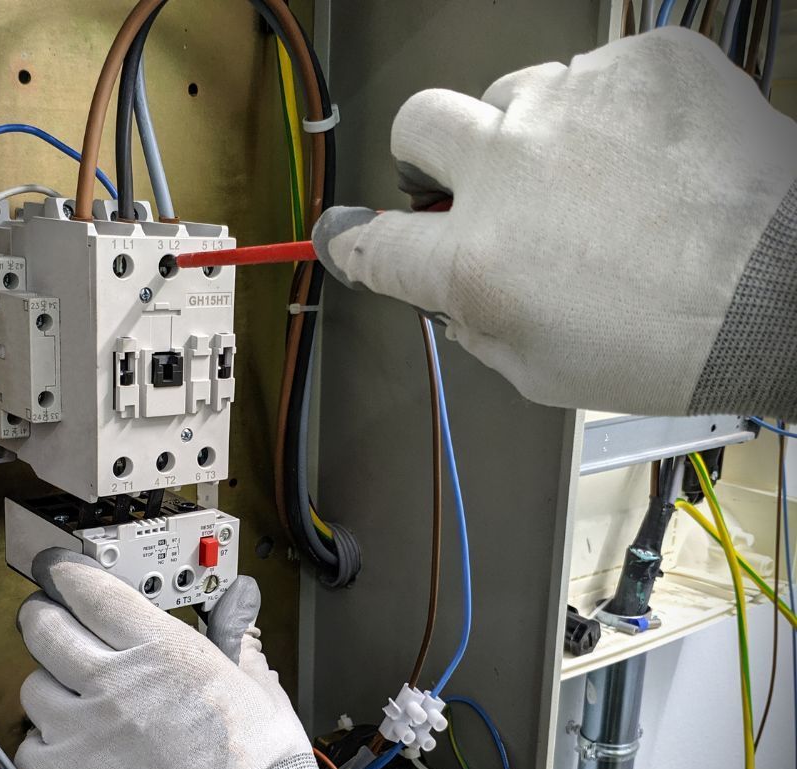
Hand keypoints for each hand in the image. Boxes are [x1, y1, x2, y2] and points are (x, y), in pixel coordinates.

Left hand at [14, 551, 321, 768]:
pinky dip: (46, 747)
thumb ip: (235, 636)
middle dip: (43, 619)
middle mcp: (111, 679)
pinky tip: (75, 755)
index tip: (58, 572)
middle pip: (42, 627)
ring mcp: (80, 729)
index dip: (64, 574)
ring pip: (32, 687)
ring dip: (50, 689)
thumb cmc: (257, 766)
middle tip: (54, 626)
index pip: (87, 589)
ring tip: (77, 706)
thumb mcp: (256, 684)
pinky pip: (30, 746)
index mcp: (160, 647)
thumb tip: (239, 602)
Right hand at [313, 28, 796, 417]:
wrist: (781, 293)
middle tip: (466, 179)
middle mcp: (508, 168)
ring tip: (590, 176)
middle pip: (419, 123)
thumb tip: (452, 290)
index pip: (376, 243)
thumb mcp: (539, 371)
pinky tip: (648, 158)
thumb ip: (475, 325)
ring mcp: (572, 103)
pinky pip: (596, 77)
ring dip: (528, 133)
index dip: (355, 241)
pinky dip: (609, 116)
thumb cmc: (668, 346)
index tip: (349, 235)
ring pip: (512, 91)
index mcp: (476, 262)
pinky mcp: (641, 62)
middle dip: (427, 153)